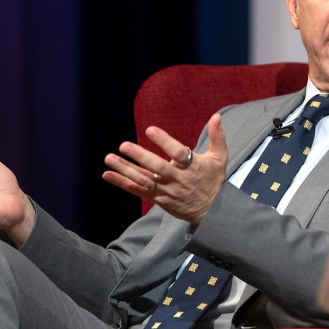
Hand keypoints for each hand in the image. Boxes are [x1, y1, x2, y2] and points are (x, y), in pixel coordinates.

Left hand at [103, 114, 229, 226]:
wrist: (212, 211)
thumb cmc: (214, 180)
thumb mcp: (220, 158)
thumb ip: (217, 137)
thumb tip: (216, 116)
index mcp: (192, 167)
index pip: (178, 153)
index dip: (164, 142)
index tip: (150, 130)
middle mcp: (178, 179)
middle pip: (158, 167)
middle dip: (140, 157)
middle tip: (124, 145)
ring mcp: (166, 190)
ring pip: (144, 180)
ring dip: (125, 170)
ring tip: (109, 159)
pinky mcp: (158, 198)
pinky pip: (138, 190)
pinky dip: (122, 183)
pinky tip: (107, 174)